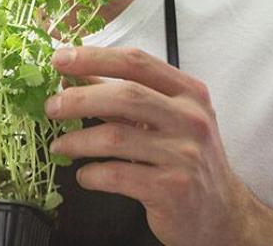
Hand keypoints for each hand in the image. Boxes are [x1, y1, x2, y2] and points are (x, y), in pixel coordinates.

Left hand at [45, 46, 272, 245]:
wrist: (221, 215)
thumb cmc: (185, 158)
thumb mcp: (165, 120)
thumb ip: (125, 96)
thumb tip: (75, 75)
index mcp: (188, 92)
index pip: (136, 62)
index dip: (94, 57)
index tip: (59, 59)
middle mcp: (190, 119)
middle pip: (124, 95)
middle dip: (78, 99)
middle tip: (51, 107)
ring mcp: (184, 154)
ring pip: (115, 137)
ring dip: (77, 140)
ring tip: (59, 146)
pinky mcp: (172, 189)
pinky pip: (117, 175)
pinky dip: (91, 174)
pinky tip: (84, 175)